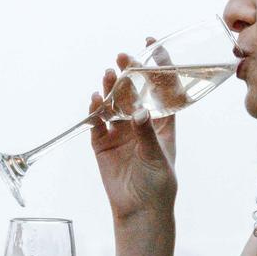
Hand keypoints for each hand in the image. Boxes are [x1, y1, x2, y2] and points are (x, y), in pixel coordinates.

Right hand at [89, 48, 177, 226]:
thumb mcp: (158, 158)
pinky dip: (94, 112)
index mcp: (162, 122)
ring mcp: (120, 132)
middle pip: (133, 91)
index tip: (152, 44)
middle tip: (123, 58)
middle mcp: (140, 122)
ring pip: (113, 103)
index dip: (158, 65)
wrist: (140, 211)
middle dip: (128, 73)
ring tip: (108, 76)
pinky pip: (97, 123)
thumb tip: (137, 112)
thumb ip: (146, 134)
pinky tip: (95, 101)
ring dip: (110, 89)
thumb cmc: (158, 185)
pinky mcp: (102, 144)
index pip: (162, 88)